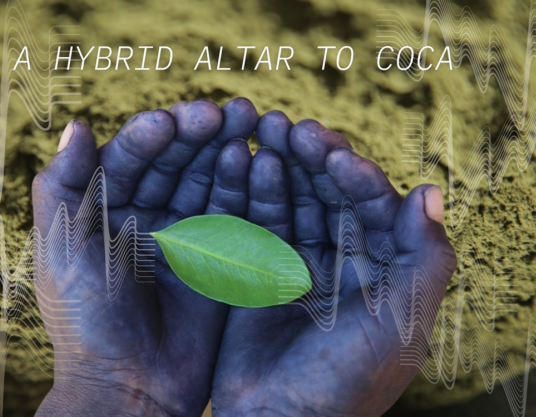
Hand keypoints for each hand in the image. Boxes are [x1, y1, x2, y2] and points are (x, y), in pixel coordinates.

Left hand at [32, 98, 256, 416]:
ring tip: (247, 120)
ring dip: (225, 149)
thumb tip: (78, 124)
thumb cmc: (86, 318)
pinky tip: (254, 158)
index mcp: (106, 211)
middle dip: (197, 133)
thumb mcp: (60, 247)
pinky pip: (233, 213)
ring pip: (207, 180)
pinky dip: (244, 186)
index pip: (132, 156)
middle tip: (225, 111)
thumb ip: (62, 184)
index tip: (171, 122)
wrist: (129, 385)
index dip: (151, 135)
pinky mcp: (219, 257)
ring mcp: (186, 236)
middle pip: (175, 161)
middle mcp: (147, 217)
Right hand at [211, 111, 456, 416]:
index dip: (354, 173)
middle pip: (329, 193)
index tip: (331, 151)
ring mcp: (299, 262)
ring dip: (281, 165)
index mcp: (383, 268)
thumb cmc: (349, 378)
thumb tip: (430, 191)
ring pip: (293, 200)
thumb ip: (425, 258)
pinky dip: (252, 192)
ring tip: (264, 130)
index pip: (373, 203)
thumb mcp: (402, 321)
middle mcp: (343, 259)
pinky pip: (258, 222)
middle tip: (290, 126)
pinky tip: (247, 161)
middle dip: (312, 158)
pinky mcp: (261, 270)